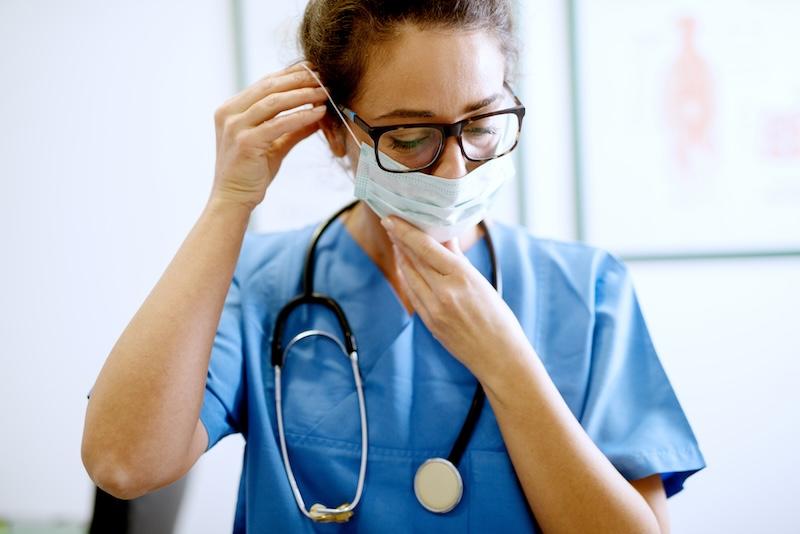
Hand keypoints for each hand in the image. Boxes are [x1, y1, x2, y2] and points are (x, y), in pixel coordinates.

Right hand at [210, 62, 328, 209]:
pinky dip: (301, 116)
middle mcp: (229, 113)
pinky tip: (318, 113)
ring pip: (273, 101)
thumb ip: (293, 128)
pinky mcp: (245, 142)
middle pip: (269, 86)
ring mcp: (235, 126)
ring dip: (302, 94)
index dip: (290, 74)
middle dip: (299, 79)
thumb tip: (318, 113)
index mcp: (231, 109)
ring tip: (324, 92)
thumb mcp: (274, 145)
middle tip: (323, 76)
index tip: (313, 69)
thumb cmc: (251, 173)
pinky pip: (278, 123)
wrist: (233, 199)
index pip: (264, 83)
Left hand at [382, 217, 531, 381]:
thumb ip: (458, 259)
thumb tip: (445, 236)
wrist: (499, 358)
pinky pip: (413, 294)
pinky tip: (405, 267)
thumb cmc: (498, 319)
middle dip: (399, 240)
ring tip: (396, 241)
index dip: (406, 231)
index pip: (426, 248)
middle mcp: (444, 292)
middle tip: (390, 223)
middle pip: (414, 259)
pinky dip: (408, 277)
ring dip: (401, 257)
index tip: (392, 218)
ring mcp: (434, 309)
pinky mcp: (429, 322)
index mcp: (462, 277)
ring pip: (410, 276)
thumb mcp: (482, 283)